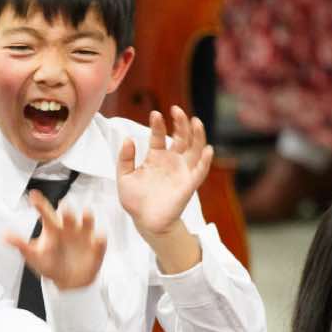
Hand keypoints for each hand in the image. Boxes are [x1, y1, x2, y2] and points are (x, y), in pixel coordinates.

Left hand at [5, 193, 106, 292]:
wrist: (69, 283)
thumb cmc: (50, 264)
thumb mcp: (33, 256)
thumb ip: (21, 245)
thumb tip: (4, 235)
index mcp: (53, 228)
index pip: (46, 213)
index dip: (40, 204)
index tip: (33, 196)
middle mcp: (69, 228)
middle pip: (68, 216)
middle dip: (67, 212)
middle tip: (63, 207)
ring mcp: (84, 236)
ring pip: (87, 222)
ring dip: (87, 218)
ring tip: (86, 213)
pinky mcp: (96, 247)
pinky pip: (100, 241)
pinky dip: (100, 238)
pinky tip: (98, 238)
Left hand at [116, 108, 212, 239]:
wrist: (145, 222)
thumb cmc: (136, 201)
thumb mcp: (124, 177)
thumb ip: (125, 158)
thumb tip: (127, 139)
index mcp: (156, 157)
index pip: (159, 136)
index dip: (158, 124)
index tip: (155, 114)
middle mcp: (171, 161)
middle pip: (181, 137)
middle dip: (181, 122)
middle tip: (177, 110)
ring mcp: (182, 171)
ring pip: (194, 149)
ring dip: (197, 135)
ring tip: (195, 121)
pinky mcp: (189, 185)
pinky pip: (200, 171)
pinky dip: (205, 161)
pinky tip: (207, 150)